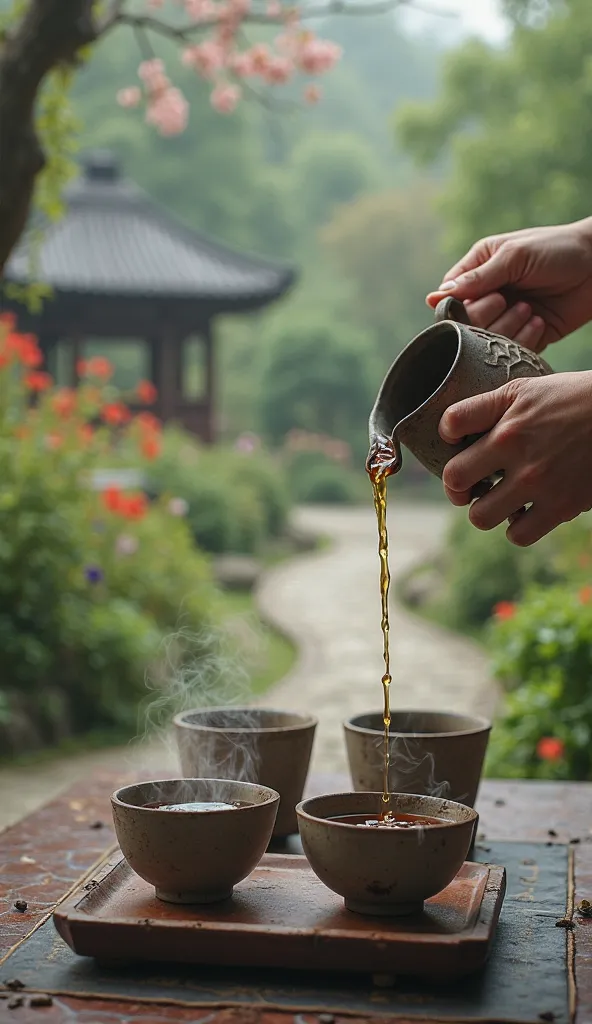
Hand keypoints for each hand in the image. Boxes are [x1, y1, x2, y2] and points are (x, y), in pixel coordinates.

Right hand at [426, 220, 591, 351]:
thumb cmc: (557, 249)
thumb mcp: (514, 256)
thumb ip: (476, 278)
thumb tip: (434, 297)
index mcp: (479, 268)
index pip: (450, 296)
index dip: (458, 305)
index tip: (480, 297)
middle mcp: (489, 295)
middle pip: (466, 323)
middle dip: (487, 314)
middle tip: (509, 299)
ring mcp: (507, 317)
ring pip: (487, 341)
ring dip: (508, 327)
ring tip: (529, 309)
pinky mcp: (526, 336)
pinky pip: (512, 350)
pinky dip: (524, 340)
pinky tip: (539, 321)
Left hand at [439, 372, 591, 545]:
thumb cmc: (570, 400)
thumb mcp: (524, 390)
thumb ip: (482, 407)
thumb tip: (446, 431)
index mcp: (506, 424)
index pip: (449, 427)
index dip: (447, 437)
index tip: (457, 442)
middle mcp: (519, 456)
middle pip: (455, 482)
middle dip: (457, 483)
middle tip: (469, 484)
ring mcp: (539, 486)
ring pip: (481, 517)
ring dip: (484, 509)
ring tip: (497, 498)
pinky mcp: (561, 508)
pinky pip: (518, 535)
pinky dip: (515, 526)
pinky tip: (523, 510)